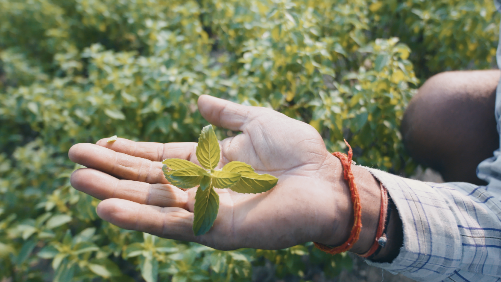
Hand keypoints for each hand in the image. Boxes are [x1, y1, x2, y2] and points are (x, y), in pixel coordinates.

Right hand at [69, 95, 380, 251]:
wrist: (327, 181)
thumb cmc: (299, 151)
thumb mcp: (259, 120)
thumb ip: (228, 113)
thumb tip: (198, 100)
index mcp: (209, 162)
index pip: (159, 157)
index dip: (129, 150)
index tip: (100, 142)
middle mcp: (202, 187)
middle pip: (147, 180)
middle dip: (111, 169)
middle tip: (74, 159)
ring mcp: (207, 210)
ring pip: (151, 203)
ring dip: (113, 192)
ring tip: (78, 180)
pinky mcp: (216, 229)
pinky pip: (172, 224)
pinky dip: (139, 218)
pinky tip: (108, 208)